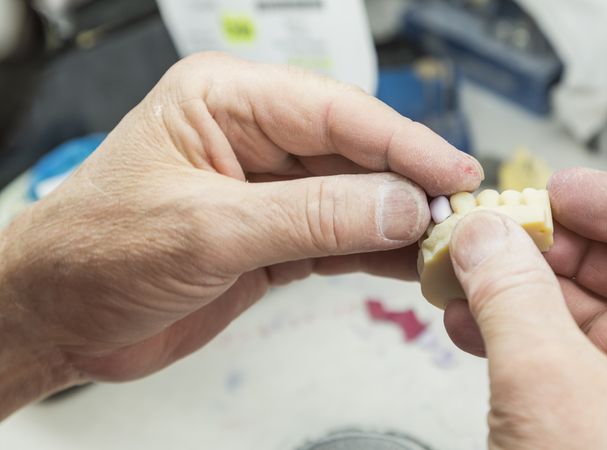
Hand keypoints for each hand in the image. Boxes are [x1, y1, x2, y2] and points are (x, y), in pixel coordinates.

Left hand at [0, 52, 482, 410]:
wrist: (60, 316)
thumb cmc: (97, 252)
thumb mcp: (208, 228)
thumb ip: (311, 216)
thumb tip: (400, 206)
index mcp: (226, 101)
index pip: (335, 111)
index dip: (402, 142)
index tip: (452, 172)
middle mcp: (253, 136)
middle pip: (353, 151)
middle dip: (408, 182)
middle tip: (460, 212)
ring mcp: (267, 190)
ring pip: (353, 196)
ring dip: (398, 221)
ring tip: (445, 241)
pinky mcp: (274, 237)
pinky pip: (338, 236)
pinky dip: (374, 251)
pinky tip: (407, 261)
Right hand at [446, 211, 606, 448]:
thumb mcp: (547, 382)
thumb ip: (513, 293)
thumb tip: (485, 233)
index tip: (554, 194)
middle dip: (556, 251)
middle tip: (503, 236)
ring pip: (595, 317)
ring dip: (524, 294)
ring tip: (471, 277)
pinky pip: (572, 358)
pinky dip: (522, 338)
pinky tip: (473, 326)